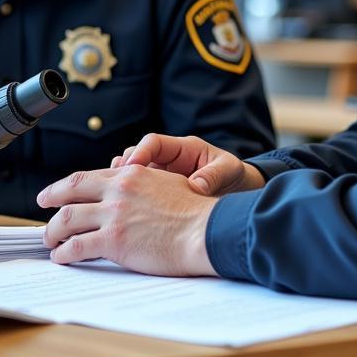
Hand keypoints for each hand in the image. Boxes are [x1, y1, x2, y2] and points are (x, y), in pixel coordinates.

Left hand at [37, 164, 216, 276]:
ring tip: (49, 240)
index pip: (90, 177)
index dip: (68, 185)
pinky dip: (64, 252)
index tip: (58, 191)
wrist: (204, 231)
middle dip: (51, 199)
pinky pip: (77, 246)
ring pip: (67, 219)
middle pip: (71, 191)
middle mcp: (118, 191)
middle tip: (42, 206)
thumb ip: (145, 184)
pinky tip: (61, 257)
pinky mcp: (114, 241)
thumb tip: (134, 191)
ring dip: (53, 230)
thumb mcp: (168, 183)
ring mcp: (114, 215)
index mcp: (131, 175)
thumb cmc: (194, 212)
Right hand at [111, 133, 265, 196]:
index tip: (132, 168)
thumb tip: (196, 187)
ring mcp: (161, 177)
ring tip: (118, 199)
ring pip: (131, 176)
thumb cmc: (234, 176)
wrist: (239, 191)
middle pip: (135, 156)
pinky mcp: (158, 195)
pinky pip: (138, 194)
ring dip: (123, 185)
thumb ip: (212, 176)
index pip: (153, 142)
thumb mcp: (228, 170)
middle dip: (124, 169)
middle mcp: (167, 160)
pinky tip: (128, 214)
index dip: (140, 153)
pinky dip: (130, 200)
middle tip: (118, 185)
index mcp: (183, 149)